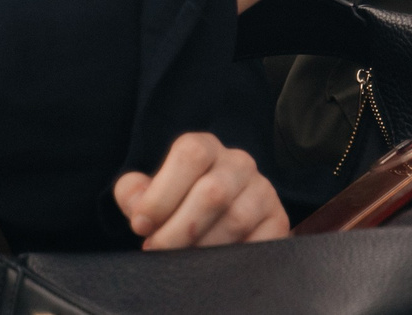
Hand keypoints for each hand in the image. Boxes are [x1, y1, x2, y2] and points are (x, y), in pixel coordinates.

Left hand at [113, 133, 287, 248]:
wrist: (218, 224)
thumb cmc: (179, 205)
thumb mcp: (151, 193)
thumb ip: (134, 193)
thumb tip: (137, 206)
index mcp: (206, 148)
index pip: (190, 154)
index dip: (162, 193)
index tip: (141, 225)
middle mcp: (239, 163)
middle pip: (213, 191)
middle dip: (177, 230)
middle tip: (157, 250)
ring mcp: (263, 190)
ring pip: (235, 220)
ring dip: (201, 248)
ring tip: (183, 259)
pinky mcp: (277, 219)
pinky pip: (257, 241)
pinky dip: (230, 258)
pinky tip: (213, 262)